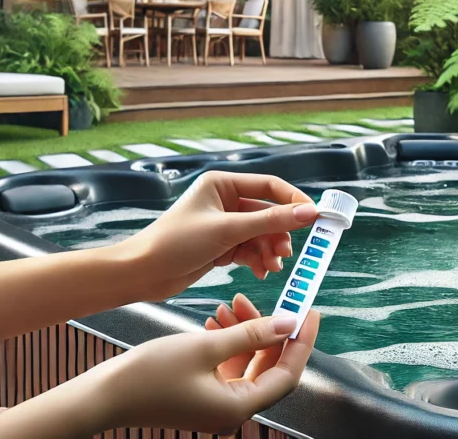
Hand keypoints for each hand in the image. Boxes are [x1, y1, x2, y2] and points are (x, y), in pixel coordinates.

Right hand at [94, 310, 320, 434]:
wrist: (105, 395)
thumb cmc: (150, 374)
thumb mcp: (205, 347)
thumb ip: (251, 334)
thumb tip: (287, 324)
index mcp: (239, 407)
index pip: (287, 374)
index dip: (301, 341)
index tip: (309, 312)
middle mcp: (232, 411)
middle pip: (268, 368)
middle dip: (270, 332)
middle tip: (276, 301)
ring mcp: (216, 405)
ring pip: (246, 364)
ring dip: (245, 332)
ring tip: (231, 303)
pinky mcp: (201, 396)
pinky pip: (227, 367)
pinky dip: (227, 342)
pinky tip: (216, 319)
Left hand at [119, 171, 317, 300]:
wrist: (143, 273)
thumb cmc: (176, 242)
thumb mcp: (227, 230)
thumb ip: (269, 222)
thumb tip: (308, 213)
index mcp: (222, 184)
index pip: (269, 186)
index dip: (293, 201)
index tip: (314, 218)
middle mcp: (224, 200)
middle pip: (267, 214)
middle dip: (279, 234)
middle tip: (286, 254)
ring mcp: (223, 224)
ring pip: (261, 235)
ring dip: (269, 251)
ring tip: (272, 268)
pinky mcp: (221, 246)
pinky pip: (250, 250)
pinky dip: (258, 260)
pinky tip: (260, 272)